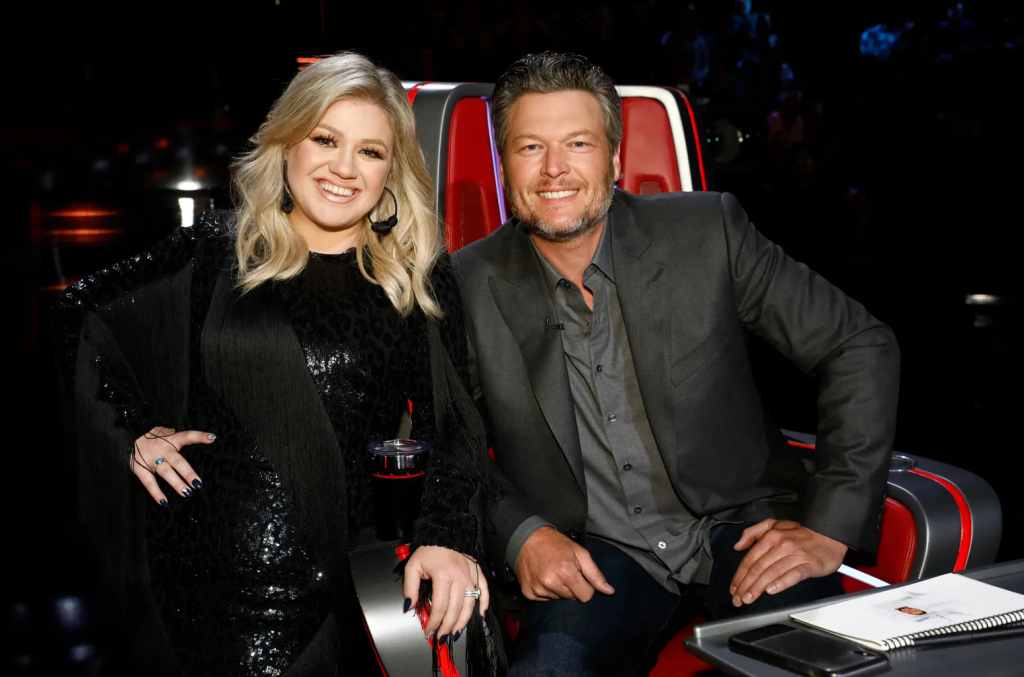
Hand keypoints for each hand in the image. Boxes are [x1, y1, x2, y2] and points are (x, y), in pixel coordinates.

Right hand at [132, 426, 216, 504]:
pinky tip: (164, 502)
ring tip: (187, 493)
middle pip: (177, 461)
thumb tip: (203, 438)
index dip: (199, 436)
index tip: (212, 438)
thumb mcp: (166, 432)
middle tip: (198, 484)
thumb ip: (179, 437)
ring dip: (176, 483)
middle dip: (187, 472)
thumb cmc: (153, 438)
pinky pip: (149, 482)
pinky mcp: (140, 469)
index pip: (187, 436)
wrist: (126, 437)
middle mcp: (162, 449)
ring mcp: (151, 459)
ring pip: (165, 472)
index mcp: (171, 439)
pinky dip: (156, 493)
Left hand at [403, 546, 488, 643]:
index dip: (434, 622)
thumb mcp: (413, 566)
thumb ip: (410, 588)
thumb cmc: (429, 549)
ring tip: (456, 632)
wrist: (446, 531)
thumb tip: (409, 606)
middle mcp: (460, 578)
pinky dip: (484, 604)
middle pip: (455, 609)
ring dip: (463, 621)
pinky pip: (484, 591)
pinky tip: (481, 615)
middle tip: (441, 637)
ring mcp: (471, 576)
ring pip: (470, 604)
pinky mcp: (478, 573)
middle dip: (448, 626)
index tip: (428, 631)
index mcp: (444, 576)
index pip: (440, 607)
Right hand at [515, 527, 614, 601]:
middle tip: (565, 571)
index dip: (586, 586)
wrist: (527, 538)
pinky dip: (547, 591)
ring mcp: (538, 589)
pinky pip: (545, 600)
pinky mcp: (529, 593)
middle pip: (572, 599)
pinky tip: (543, 577)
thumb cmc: (556, 543)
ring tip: (552, 572)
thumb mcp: (580, 553)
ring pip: (559, 600)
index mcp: (566, 572)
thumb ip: (595, 574)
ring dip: (559, 589)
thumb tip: (610, 591)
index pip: (586, 596)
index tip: (579, 576)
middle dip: (572, 587)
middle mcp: (551, 583)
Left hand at [730, 519, 846, 606]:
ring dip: (757, 588)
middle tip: (738, 599)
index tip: (733, 588)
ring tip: (749, 598)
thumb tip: (738, 546)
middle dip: (745, 585)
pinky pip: (793, 575)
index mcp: (771, 535)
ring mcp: (795, 555)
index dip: (739, 575)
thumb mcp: (775, 525)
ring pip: (772, 573)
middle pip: (758, 568)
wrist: (830, 536)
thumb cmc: (801, 533)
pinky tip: (771, 590)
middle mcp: (781, 544)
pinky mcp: (809, 565)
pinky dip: (780, 583)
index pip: (750, 558)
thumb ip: (753, 532)